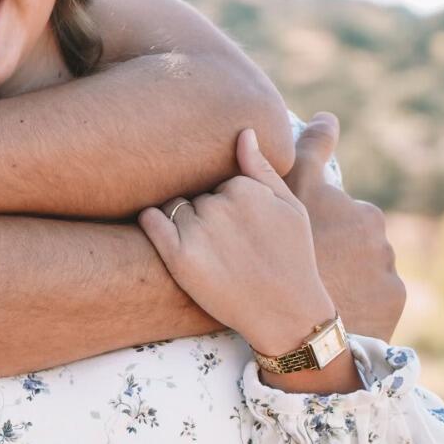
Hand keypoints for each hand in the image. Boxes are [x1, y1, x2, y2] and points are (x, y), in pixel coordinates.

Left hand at [139, 129, 339, 351]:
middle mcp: (219, 204)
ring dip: (183, 221)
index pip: (219, 179)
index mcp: (245, 188)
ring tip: (208, 250)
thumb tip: (243, 132)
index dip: (227, 201)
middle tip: (226, 242)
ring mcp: (197, 230)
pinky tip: (159, 228)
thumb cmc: (292, 256)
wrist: (285, 310)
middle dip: (206, 211)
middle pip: (196, 193)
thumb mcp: (291, 207)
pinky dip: (151, 220)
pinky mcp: (178, 257)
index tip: (241, 225)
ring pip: (176, 207)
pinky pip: (151, 221)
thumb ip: (263, 168)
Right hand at [283, 112, 405, 339]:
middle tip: (307, 262)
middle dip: (337, 243)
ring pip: (366, 264)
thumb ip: (309, 153)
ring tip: (320, 288)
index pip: (340, 208)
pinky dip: (362, 296)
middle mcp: (380, 237)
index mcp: (359, 210)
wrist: (303, 327)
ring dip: (350, 271)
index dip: (322, 217)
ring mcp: (388, 268)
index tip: (312, 227)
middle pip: (354, 235)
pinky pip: (376, 292)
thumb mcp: (290, 199)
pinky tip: (338, 305)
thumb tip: (327, 115)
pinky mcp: (394, 297)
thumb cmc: (289, 255)